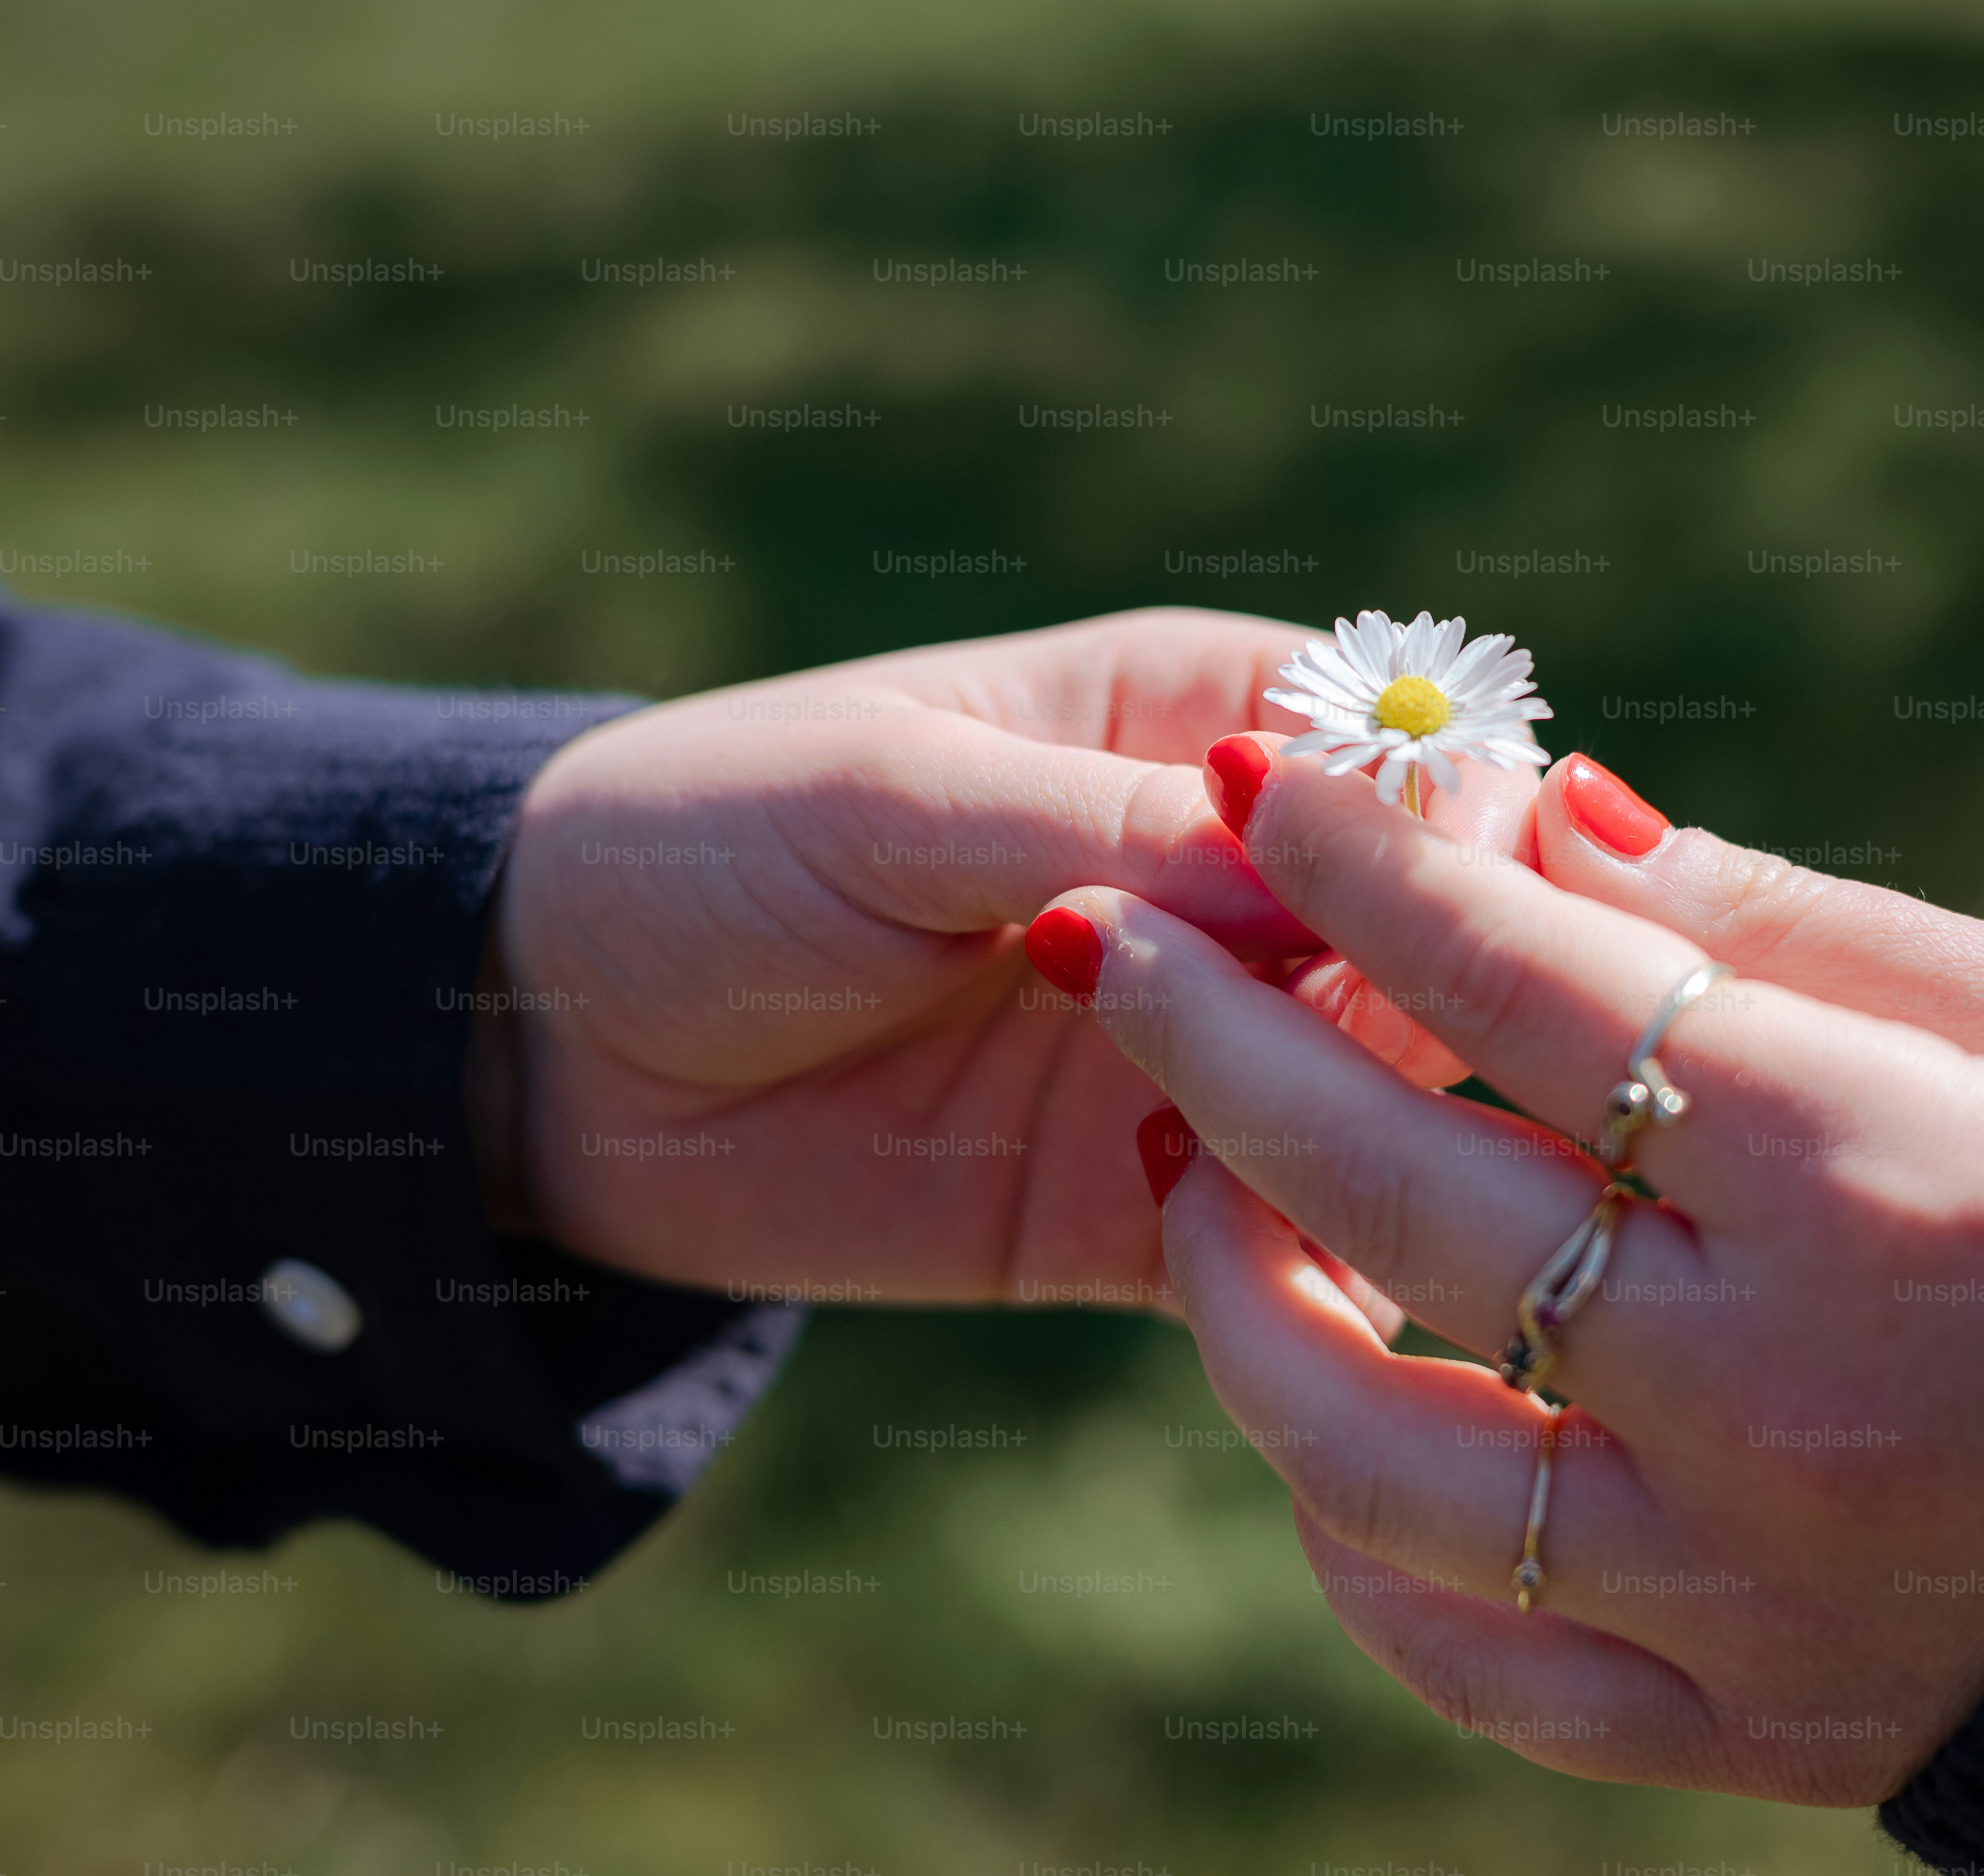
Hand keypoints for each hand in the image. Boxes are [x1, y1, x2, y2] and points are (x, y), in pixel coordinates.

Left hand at [474, 609, 1519, 1304]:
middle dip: (1423, 991)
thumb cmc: (702, 847)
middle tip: (1320, 1040)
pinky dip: (1300, 1257)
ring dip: (1366, 1127)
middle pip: (1434, 937)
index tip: (1410, 893)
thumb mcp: (891, 798)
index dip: (1445, 819)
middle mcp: (1234, 894)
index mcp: (1193, 725)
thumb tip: (1324, 884)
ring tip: (1242, 1139)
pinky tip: (1239, 1252)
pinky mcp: (1155, 1211)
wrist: (538, 1050)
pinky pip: (1292, 1244)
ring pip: (1390, 1099)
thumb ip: (1107, 826)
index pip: (1409, 752)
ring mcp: (1207, 1057)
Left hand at [1033, 744, 1983, 1801]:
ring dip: (1241, 1303)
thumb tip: (1558, 814)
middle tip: (1113, 938)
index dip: (1374, 857)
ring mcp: (1745, 1580)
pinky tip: (1318, 1429)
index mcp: (1879, 1172)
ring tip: (1203, 1188)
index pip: (1540, 979)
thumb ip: (1793, 924)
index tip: (1262, 772)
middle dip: (1227, 1031)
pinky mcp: (1744, 1722)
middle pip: (1403, 1190)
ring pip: (1370, 1455)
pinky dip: (1357, 1540)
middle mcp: (1779, 1388)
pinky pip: (1468, 1652)